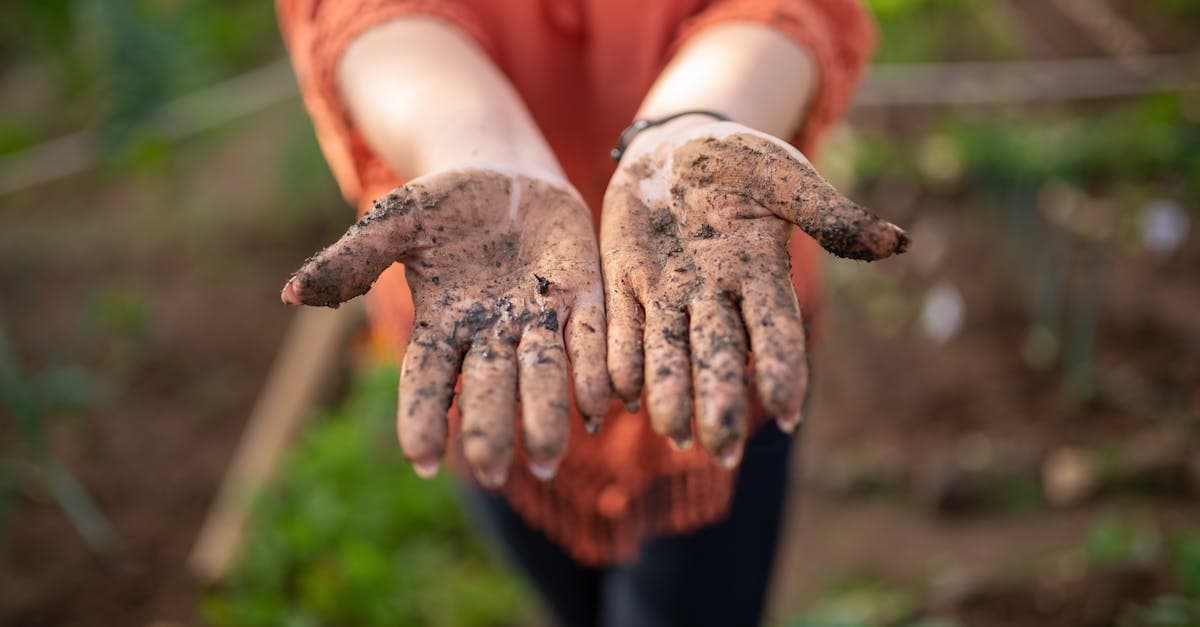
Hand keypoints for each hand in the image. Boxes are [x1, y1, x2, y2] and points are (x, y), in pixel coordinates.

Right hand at [282, 168, 609, 485]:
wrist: (505, 175)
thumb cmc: (442, 205)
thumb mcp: (394, 221)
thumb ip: (352, 259)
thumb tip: (290, 294)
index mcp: (441, 323)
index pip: (427, 379)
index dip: (423, 417)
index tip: (424, 460)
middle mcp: (490, 334)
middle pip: (488, 387)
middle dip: (490, 428)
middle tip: (494, 472)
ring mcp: (536, 319)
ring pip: (542, 374)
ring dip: (546, 415)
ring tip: (550, 459)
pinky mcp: (580, 297)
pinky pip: (589, 338)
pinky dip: (595, 369)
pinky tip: (605, 404)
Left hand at [601, 120, 907, 465]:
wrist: (674, 147)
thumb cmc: (741, 161)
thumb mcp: (785, 177)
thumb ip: (831, 215)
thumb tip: (898, 244)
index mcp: (758, 272)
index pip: (774, 328)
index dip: (781, 367)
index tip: (789, 411)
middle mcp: (713, 295)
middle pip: (718, 354)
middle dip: (721, 400)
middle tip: (723, 452)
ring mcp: (667, 292)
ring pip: (668, 351)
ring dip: (669, 392)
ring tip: (672, 433)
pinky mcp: (625, 282)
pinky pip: (622, 325)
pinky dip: (620, 357)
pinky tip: (618, 393)